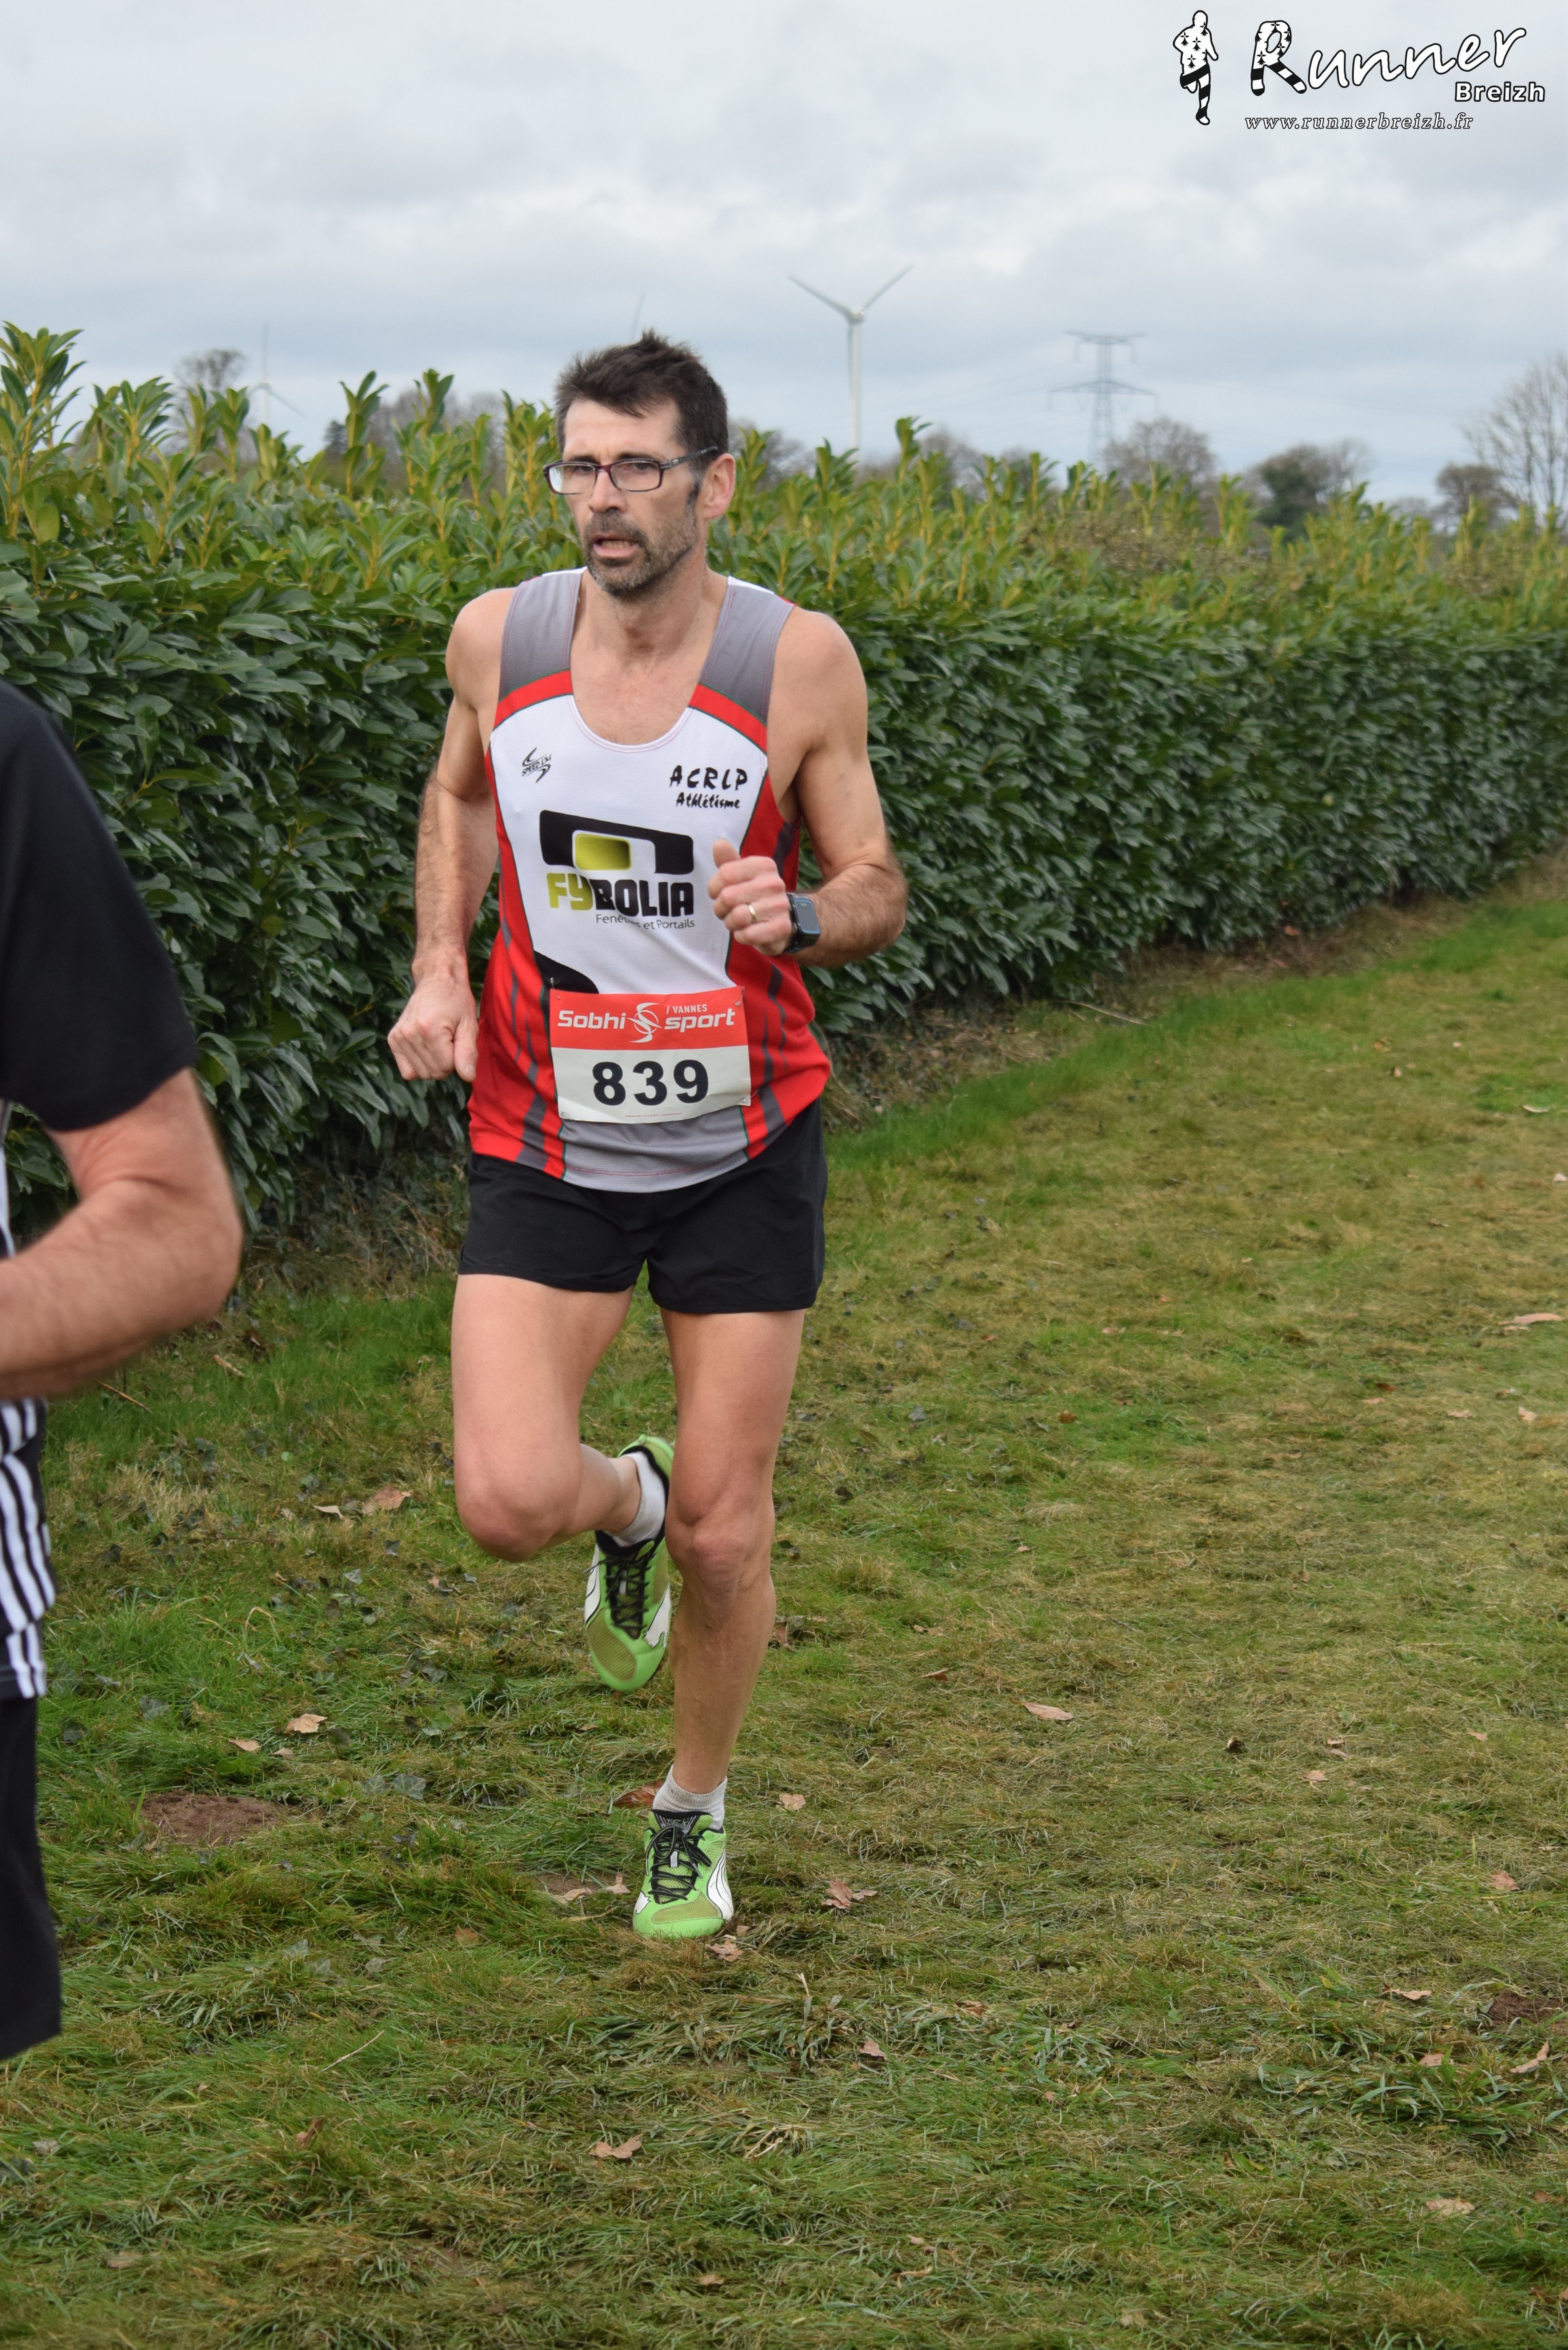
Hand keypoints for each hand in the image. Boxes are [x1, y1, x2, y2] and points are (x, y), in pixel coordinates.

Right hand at [388, 966, 479, 1081]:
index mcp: (430, 1030)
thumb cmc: (456, 1001)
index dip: (456, 1059)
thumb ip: (468, 1053)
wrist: (436, 980)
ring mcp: (399, 1036)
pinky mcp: (393, 1039)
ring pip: (421, 1074)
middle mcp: (410, 1034)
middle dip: (445, 1062)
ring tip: (437, 1041)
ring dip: (432, 1063)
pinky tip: (425, 1047)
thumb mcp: (469, 1025)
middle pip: (433, 1073)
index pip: (447, 1068)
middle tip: (447, 1040)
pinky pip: (407, 1070)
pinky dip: (418, 1064)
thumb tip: (467, 1077)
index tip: (456, 1040)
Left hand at [708, 836, 791, 954]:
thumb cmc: (756, 895)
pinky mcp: (781, 928)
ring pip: (737, 917)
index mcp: (763, 865)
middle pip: (728, 896)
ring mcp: (779, 906)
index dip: (714, 888)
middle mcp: (774, 883)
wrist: (785, 919)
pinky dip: (741, 936)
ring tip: (738, 921)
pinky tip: (748, 931)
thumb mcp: (742, 875)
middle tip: (727, 911)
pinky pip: (747, 935)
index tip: (718, 892)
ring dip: (730, 923)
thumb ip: (728, 861)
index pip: (724, 874)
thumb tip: (718, 844)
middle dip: (720, 908)